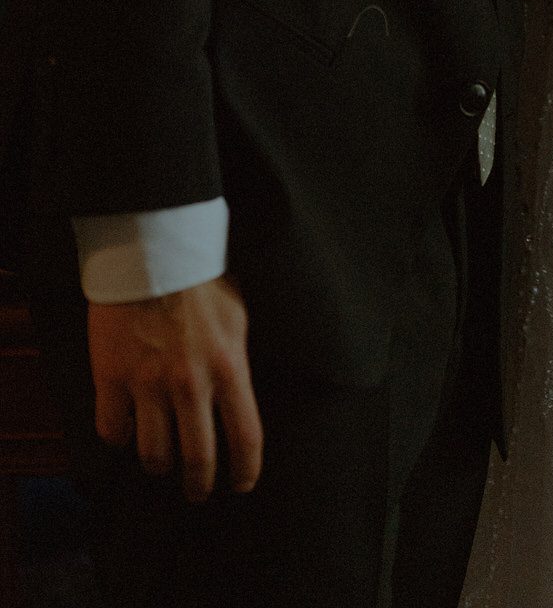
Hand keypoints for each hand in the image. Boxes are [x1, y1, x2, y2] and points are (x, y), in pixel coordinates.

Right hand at [87, 276, 263, 501]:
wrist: (151, 254)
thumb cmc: (201, 280)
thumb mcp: (237, 317)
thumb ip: (237, 358)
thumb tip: (242, 391)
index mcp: (229, 367)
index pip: (246, 435)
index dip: (246, 469)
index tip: (242, 485)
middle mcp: (191, 384)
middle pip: (198, 457)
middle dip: (199, 483)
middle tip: (197, 492)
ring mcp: (149, 384)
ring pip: (153, 453)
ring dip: (158, 464)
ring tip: (160, 464)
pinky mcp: (113, 378)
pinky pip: (112, 429)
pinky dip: (118, 438)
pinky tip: (124, 433)